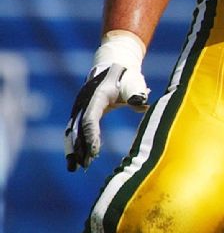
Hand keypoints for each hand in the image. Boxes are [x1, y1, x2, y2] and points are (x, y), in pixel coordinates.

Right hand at [65, 31, 150, 171]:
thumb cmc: (127, 76)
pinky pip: (75, 129)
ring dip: (74, 149)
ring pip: (72, 130)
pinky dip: (75, 143)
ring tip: (75, 168)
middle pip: (77, 128)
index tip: (95, 152)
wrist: (115, 65)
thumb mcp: (134, 82)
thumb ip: (137, 92)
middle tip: (83, 167)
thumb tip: (141, 104)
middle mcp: (84, 103)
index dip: (91, 136)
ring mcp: (80, 107)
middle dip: (79, 148)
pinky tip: (77, 158)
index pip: (90, 119)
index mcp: (97, 96)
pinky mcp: (81, 111)